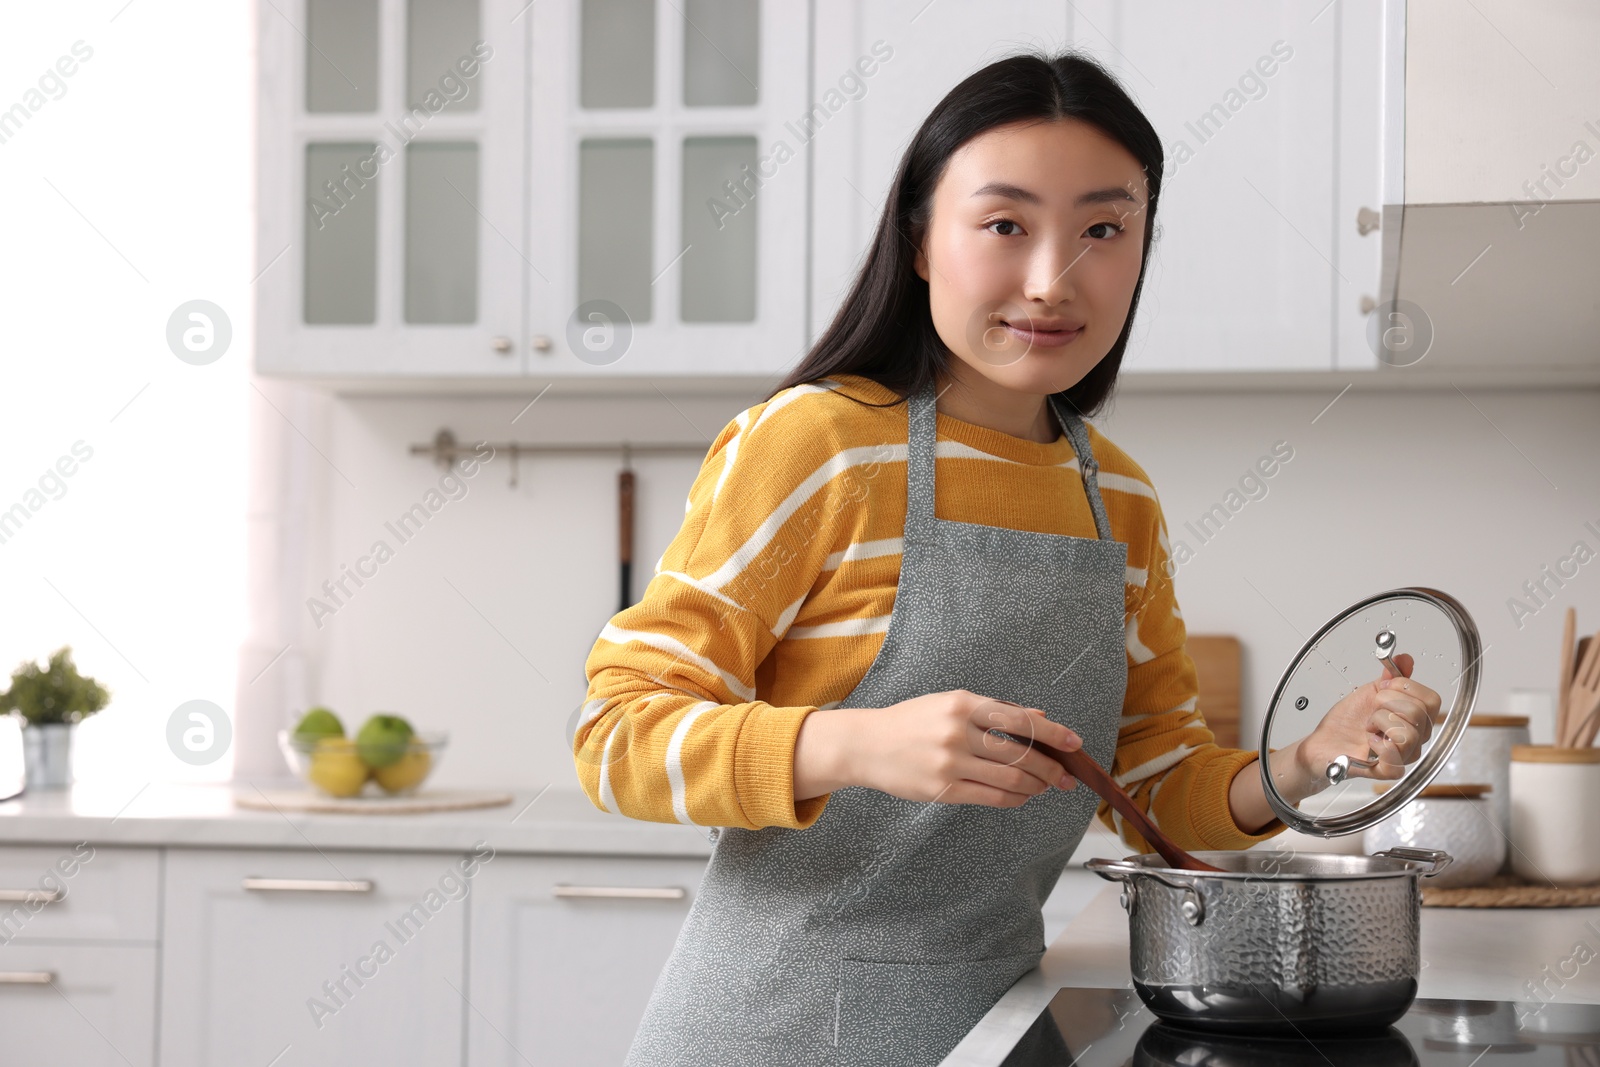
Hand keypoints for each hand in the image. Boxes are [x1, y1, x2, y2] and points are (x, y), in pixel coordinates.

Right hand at [808, 690, 1082, 807]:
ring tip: (1044, 787)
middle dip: (1050, 767)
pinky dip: (1014, 800)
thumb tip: (1038, 715)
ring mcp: (950, 762)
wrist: (867, 744)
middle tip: (1065, 775)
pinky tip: (1021, 797)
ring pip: (1010, 780)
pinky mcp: (943, 789)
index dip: (1052, 733)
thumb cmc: (912, 721)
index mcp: (962, 703)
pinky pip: (991, 798)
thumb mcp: (950, 703)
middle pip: (1020, 754)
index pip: (1020, 720)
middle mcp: (958, 732)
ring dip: (1035, 786)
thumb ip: (994, 709)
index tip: (1074, 742)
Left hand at [1295, 652, 1440, 789]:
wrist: (1324, 742)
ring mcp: (1402, 756)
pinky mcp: (1385, 771)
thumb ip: (1391, 676)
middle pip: (1420, 713)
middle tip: (1373, 708)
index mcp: (1416, 719)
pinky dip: (1379, 746)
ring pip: (1409, 735)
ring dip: (1380, 721)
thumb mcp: (1370, 692)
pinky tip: (1369, 740)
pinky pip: (1396, 761)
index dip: (1406, 687)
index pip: (1432, 700)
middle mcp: (1415, 739)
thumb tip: (1405, 659)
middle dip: (1388, 702)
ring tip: (1369, 725)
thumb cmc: (1348, 721)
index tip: (1383, 688)